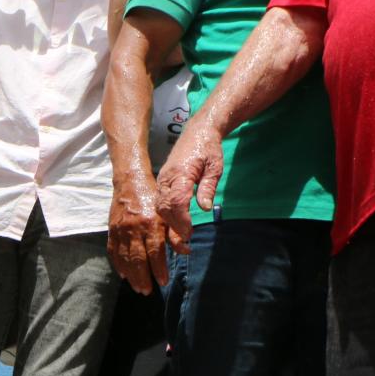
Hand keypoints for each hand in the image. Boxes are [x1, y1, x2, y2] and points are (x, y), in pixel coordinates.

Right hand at [107, 174, 169, 293]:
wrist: (130, 182)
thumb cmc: (153, 198)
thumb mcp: (167, 213)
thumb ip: (176, 233)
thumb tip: (186, 251)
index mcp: (151, 223)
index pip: (155, 251)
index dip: (159, 268)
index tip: (163, 282)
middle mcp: (135, 228)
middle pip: (138, 258)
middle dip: (143, 277)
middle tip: (147, 291)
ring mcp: (121, 230)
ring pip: (124, 258)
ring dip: (131, 275)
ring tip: (137, 287)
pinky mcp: (112, 230)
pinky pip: (113, 251)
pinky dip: (118, 264)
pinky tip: (123, 274)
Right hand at [155, 121, 224, 252]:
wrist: (198, 131)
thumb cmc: (209, 148)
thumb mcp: (215, 167)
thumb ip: (208, 187)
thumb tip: (205, 208)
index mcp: (180, 173)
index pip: (176, 201)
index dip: (182, 221)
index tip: (189, 234)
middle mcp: (167, 178)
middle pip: (164, 208)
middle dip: (173, 227)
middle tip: (186, 243)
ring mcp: (162, 180)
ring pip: (159, 207)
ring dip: (169, 224)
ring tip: (181, 238)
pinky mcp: (162, 182)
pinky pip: (160, 202)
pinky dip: (166, 216)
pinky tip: (175, 226)